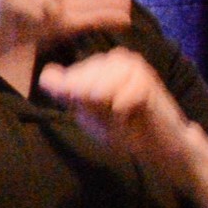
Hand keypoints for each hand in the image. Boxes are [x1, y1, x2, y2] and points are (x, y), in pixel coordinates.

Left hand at [42, 47, 202, 186]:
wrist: (161, 145)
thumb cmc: (125, 133)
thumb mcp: (90, 118)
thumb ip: (69, 95)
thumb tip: (46, 74)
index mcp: (86, 73)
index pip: (58, 81)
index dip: (67, 99)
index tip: (82, 109)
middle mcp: (103, 62)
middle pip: (77, 87)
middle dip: (94, 110)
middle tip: (114, 117)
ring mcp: (124, 63)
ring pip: (98, 90)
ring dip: (111, 111)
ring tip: (125, 114)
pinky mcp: (142, 72)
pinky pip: (121, 96)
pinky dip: (127, 111)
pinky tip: (138, 111)